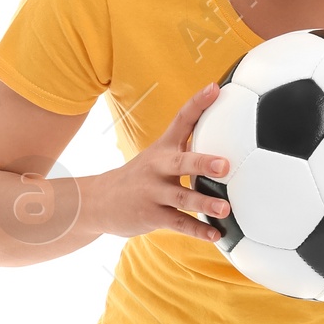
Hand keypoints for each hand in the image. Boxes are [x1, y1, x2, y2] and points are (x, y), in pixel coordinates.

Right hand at [83, 83, 232, 242]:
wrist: (98, 201)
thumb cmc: (140, 176)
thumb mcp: (158, 156)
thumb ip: (187, 146)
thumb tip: (223, 135)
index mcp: (163, 149)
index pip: (181, 120)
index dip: (198, 103)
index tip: (215, 88)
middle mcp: (157, 167)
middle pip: (181, 162)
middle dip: (203, 163)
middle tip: (225, 165)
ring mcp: (153, 192)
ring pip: (181, 198)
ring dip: (203, 203)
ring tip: (225, 209)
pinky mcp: (151, 216)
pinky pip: (178, 224)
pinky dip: (198, 231)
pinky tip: (216, 235)